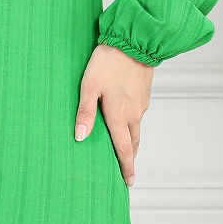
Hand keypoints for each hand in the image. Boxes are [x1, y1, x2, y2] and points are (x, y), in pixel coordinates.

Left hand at [74, 44, 153, 186]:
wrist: (133, 41)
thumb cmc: (108, 62)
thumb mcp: (89, 86)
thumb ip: (85, 113)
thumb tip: (79, 138)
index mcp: (119, 115)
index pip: (124, 149)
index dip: (126, 167)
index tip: (128, 182)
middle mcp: (133, 113)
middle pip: (133, 143)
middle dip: (129, 158)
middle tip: (126, 172)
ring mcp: (141, 103)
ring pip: (136, 129)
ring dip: (132, 142)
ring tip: (126, 151)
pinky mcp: (144, 93)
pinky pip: (138, 115)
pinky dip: (133, 125)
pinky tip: (125, 122)